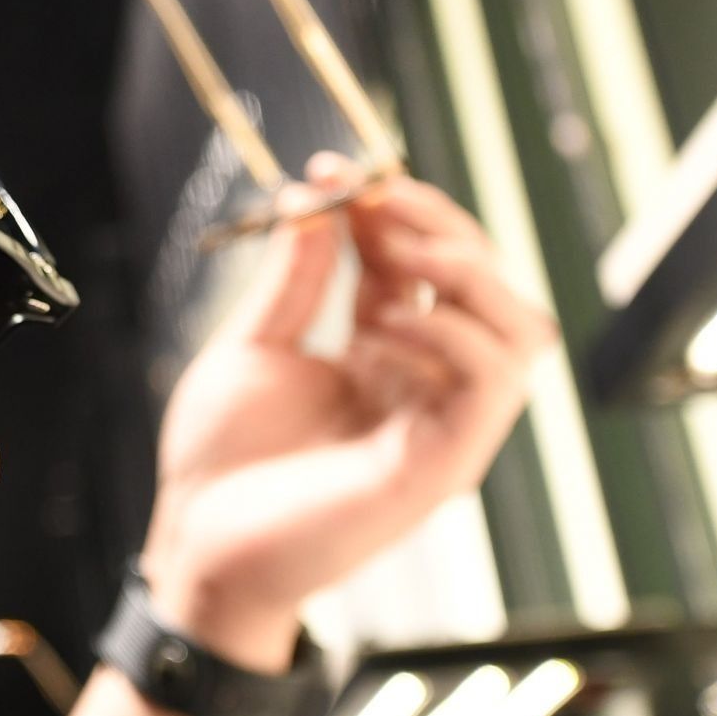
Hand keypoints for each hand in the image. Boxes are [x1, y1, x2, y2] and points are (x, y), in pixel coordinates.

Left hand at [139, 157, 551, 664]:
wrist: (197, 545)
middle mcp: (426, 386)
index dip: (394, 209)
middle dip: (439, 225)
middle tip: (374, 199)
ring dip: (468, 273)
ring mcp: (441, 426)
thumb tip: (317, 199)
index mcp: (387, 356)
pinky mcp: (442, 465)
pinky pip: (490, 386)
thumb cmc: (222, 462)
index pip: (427, 265)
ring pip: (519, 330)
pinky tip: (385, 325)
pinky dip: (451, 335)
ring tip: (399, 252)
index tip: (335, 170)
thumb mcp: (254, 346)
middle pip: (487, 285)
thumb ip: (296, 279)